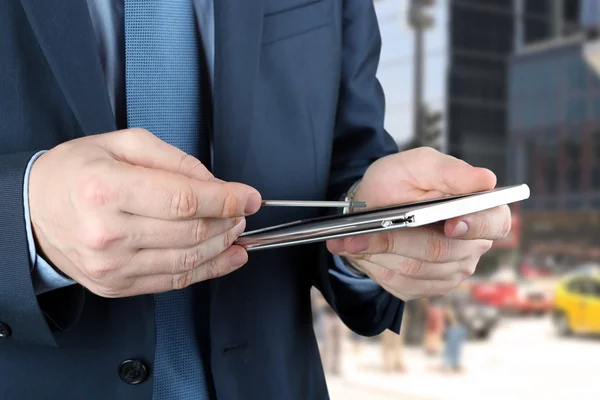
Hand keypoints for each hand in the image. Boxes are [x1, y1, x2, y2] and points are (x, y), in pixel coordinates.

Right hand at [29, 129, 261, 297]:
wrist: (33, 213)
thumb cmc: (77, 173)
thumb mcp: (122, 144)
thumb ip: (173, 159)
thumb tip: (214, 183)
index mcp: (105, 189)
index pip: (184, 200)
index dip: (226, 199)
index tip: (250, 197)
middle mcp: (108, 233)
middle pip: (191, 232)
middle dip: (228, 220)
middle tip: (241, 209)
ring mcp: (112, 266)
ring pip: (188, 261)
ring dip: (223, 244)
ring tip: (235, 229)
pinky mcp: (117, 286)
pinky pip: (174, 281)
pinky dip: (209, 270)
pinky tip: (229, 257)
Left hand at [327, 147, 510, 300]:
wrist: (372, 207)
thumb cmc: (397, 182)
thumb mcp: (416, 165)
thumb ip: (448, 171)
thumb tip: (486, 179)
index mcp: (480, 208)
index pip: (495, 223)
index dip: (475, 226)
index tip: (450, 225)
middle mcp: (472, 244)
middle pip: (442, 251)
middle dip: (398, 240)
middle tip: (364, 233)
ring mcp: (452, 270)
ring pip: (416, 269)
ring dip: (381, 253)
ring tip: (354, 239)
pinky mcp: (428, 287)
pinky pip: (402, 284)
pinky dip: (377, 267)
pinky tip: (365, 251)